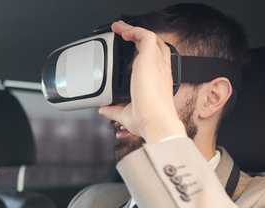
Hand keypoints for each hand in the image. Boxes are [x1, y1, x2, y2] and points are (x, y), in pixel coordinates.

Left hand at [98, 20, 185, 142]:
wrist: (155, 122)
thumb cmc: (148, 121)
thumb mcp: (125, 114)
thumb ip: (114, 110)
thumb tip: (103, 110)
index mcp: (158, 82)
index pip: (155, 60)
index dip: (144, 52)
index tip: (131, 49)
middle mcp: (160, 70)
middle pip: (155, 44)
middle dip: (140, 36)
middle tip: (124, 34)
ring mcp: (157, 63)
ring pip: (150, 37)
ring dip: (134, 30)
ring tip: (120, 28)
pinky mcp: (149, 59)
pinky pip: (145, 36)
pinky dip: (135, 30)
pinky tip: (123, 32)